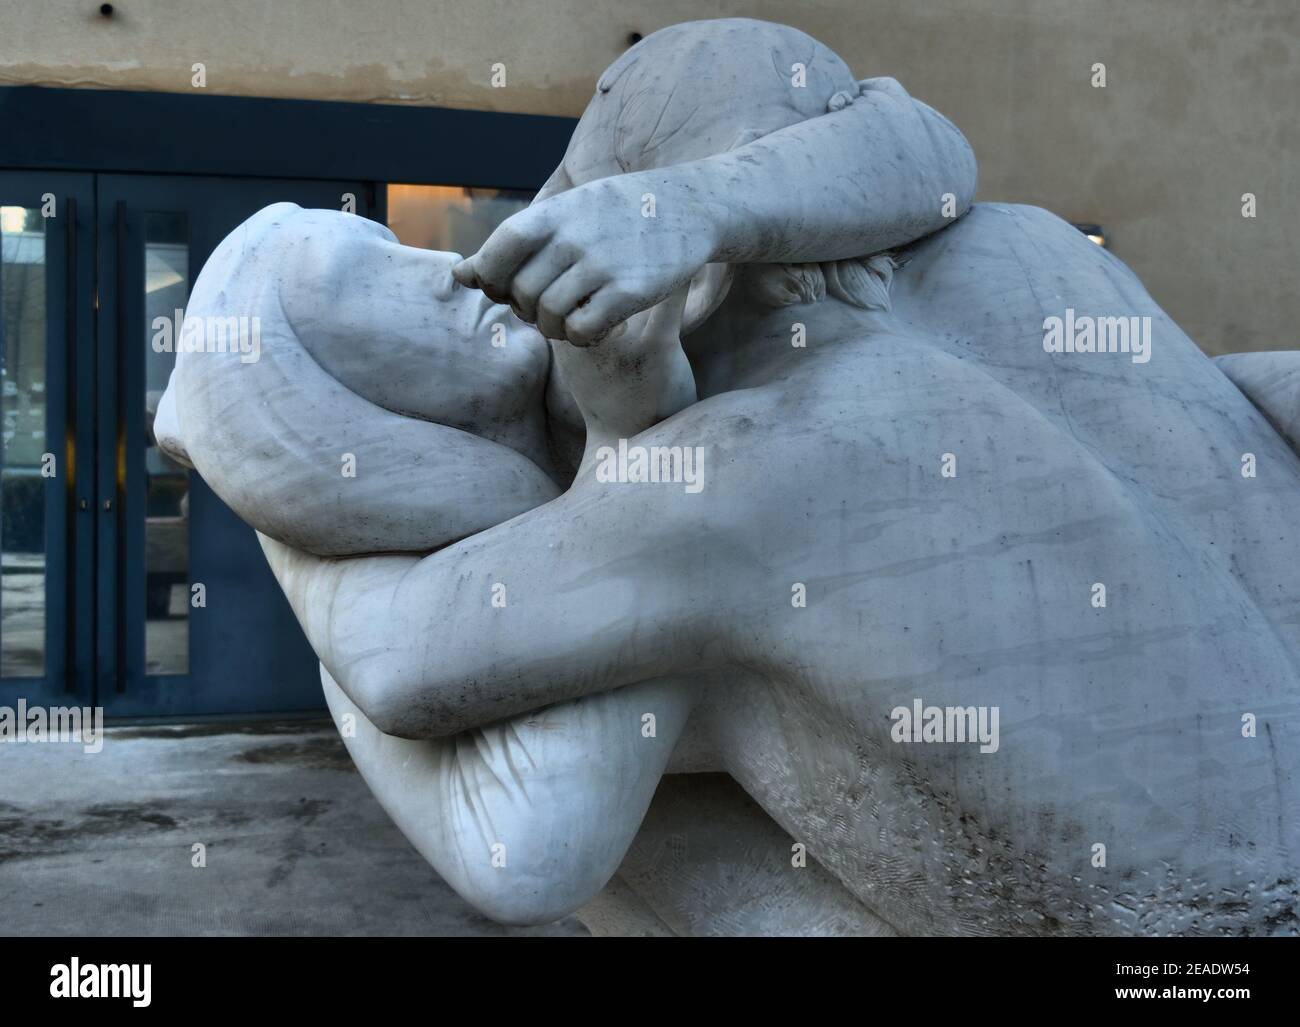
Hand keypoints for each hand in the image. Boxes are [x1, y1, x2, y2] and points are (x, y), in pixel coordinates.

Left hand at [452, 171, 719, 345]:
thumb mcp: (567, 213)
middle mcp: (573, 238)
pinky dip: (580, 338)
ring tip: (570, 319)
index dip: (493, 280)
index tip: (508, 289)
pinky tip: (593, 329)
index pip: (497, 254)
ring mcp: (602, 266)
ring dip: (553, 328)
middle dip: (526, 311)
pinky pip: (583, 331)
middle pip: (522, 294)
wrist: (688, 206)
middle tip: (545, 309)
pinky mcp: (630, 292)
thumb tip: (460, 277)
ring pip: (549, 317)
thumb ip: (515, 245)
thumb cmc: (617, 213)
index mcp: (553, 214)